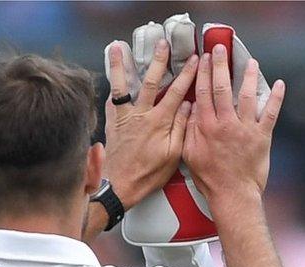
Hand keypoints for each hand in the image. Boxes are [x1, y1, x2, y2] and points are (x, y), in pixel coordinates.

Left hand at [103, 40, 195, 208]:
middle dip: (159, 61)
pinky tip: (109, 78)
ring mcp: (124, 117)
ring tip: (118, 47)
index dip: (187, 75)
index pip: (176, 92)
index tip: (195, 60)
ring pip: (123, 85)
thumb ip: (181, 128)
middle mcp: (140, 114)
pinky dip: (110, 88)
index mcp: (159, 122)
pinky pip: (110, 100)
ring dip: (121, 65)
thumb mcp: (173, 155)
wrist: (118, 185)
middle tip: (163, 43)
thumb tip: (188, 106)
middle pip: (150, 81)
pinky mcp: (112, 122)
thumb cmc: (148, 174)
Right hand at [182, 44, 284, 216]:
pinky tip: (280, 85)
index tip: (202, 59)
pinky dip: (276, 98)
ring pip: (246, 96)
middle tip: (220, 50)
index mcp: (206, 127)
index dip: (202, 73)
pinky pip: (270, 113)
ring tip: (250, 62)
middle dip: (220, 66)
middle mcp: (225, 124)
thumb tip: (189, 109)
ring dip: (248, 76)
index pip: (202, 93)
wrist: (233, 195)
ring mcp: (244, 129)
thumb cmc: (211, 178)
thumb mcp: (190, 154)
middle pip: (222, 88)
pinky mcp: (261, 137)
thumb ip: (189, 129)